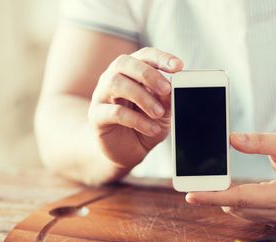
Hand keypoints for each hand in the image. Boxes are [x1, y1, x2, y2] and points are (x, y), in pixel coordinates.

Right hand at [89, 47, 182, 168]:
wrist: (127, 151)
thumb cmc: (145, 124)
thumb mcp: (162, 111)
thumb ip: (166, 98)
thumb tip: (172, 88)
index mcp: (132, 71)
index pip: (144, 55)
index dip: (161, 58)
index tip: (178, 66)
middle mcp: (113, 78)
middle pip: (125, 63)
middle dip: (148, 74)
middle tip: (166, 89)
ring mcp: (102, 95)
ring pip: (116, 83)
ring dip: (142, 97)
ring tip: (159, 113)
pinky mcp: (96, 116)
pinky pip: (115, 112)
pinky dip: (137, 120)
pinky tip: (152, 129)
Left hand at [186, 132, 275, 224]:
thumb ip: (258, 141)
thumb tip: (231, 140)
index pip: (241, 198)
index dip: (214, 197)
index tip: (192, 196)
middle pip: (237, 207)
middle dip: (215, 196)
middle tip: (196, 183)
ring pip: (240, 212)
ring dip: (225, 199)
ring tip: (214, 184)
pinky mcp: (275, 219)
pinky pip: (248, 213)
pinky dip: (236, 202)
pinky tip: (231, 190)